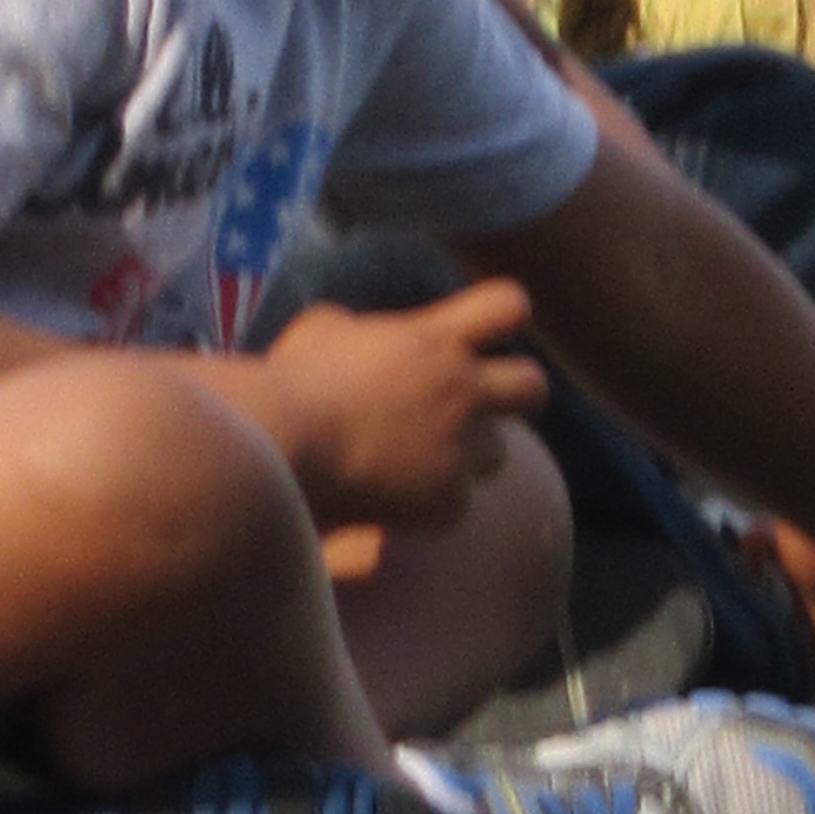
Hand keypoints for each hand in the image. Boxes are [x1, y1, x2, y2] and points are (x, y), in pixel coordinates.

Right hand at [254, 283, 546, 532]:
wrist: (282, 448)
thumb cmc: (290, 381)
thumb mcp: (325, 328)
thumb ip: (365, 330)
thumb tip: (366, 337)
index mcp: (435, 338)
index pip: (507, 306)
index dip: (503, 317)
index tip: (486, 332)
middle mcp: (461, 388)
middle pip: (532, 387)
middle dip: (517, 396)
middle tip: (483, 408)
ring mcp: (460, 446)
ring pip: (497, 455)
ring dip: (467, 458)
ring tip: (418, 462)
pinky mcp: (448, 499)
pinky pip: (457, 505)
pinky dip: (430, 507)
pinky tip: (391, 501)